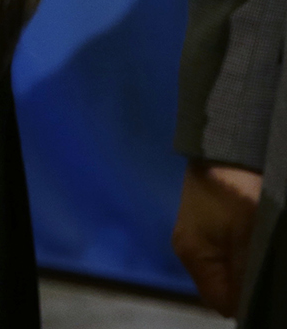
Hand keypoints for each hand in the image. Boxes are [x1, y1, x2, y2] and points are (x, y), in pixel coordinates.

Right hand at [173, 160, 262, 314]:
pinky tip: (251, 235)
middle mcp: (187, 248)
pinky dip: (240, 248)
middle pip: (223, 285)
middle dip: (245, 281)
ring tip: (258, 247)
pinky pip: (224, 249)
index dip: (245, 299)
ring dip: (244, 264)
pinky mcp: (202, 220)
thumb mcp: (246, 237)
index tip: (263, 282)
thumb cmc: (234, 193)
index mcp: (192, 255)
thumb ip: (243, 273)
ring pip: (226, 266)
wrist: (223, 146)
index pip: (221, 301)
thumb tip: (241, 306)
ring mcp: (194, 232)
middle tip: (264, 262)